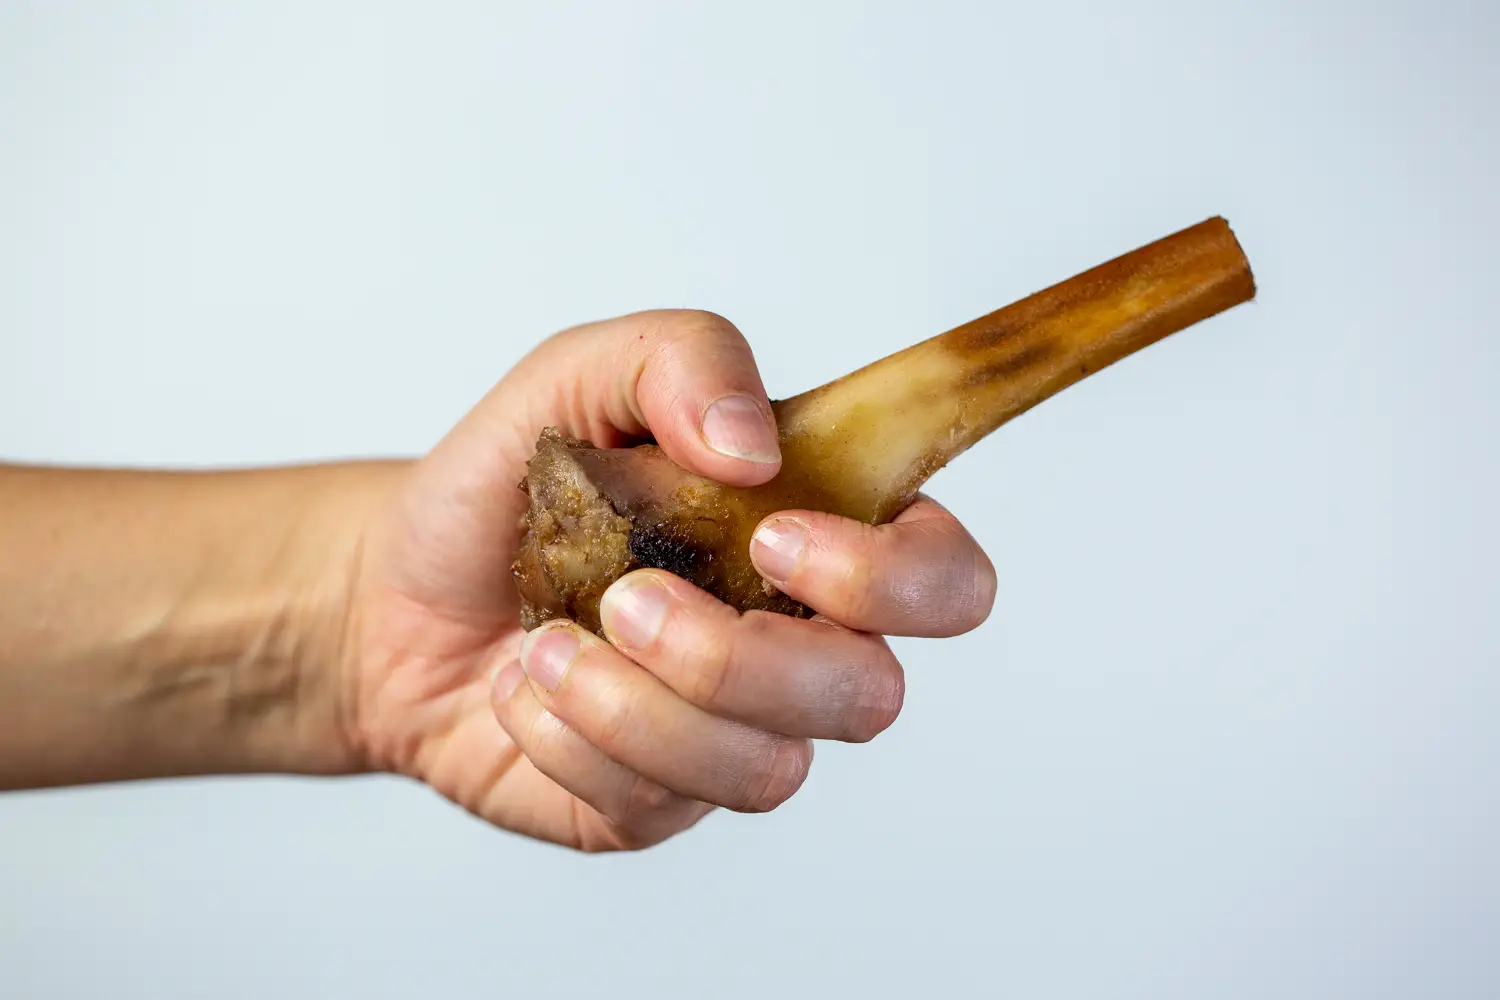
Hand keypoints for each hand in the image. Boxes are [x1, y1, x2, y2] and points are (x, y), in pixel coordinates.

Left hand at [345, 310, 995, 850]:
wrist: (395, 590)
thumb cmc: (508, 484)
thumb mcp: (579, 376)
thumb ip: (680, 359)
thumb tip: (754, 446)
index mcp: (816, 539)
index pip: (946, 579)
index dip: (893, 576)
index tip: (771, 532)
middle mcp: (797, 645)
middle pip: (871, 695)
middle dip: (745, 656)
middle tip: (630, 598)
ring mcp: (734, 734)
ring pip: (771, 768)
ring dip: (642, 704)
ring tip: (550, 644)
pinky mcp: (660, 802)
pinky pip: (661, 802)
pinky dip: (574, 738)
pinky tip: (527, 687)